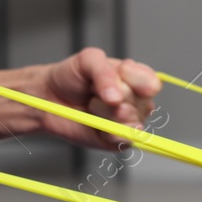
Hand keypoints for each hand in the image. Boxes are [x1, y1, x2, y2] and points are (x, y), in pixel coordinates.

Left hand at [37, 47, 161, 150]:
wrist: (48, 97)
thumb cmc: (70, 77)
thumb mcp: (87, 60)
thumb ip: (105, 72)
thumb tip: (117, 97)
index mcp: (134, 80)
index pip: (152, 83)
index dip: (140, 82)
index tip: (121, 73)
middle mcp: (136, 102)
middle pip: (141, 104)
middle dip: (115, 97)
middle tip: (95, 92)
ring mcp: (128, 123)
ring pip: (132, 122)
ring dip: (107, 114)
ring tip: (92, 107)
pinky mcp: (118, 141)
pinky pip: (123, 140)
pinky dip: (108, 132)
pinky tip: (96, 124)